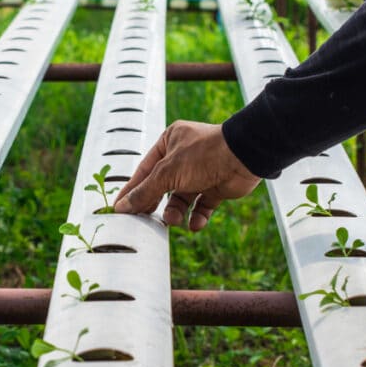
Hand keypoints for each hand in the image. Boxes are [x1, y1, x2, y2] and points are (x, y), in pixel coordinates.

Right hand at [113, 121, 260, 229]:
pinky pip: (202, 206)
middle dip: (155, 204)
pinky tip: (194, 224)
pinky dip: (198, 217)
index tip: (121, 208)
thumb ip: (145, 191)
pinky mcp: (216, 187)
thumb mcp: (167, 172)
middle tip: (143, 220)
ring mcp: (201, 172)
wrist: (244, 157)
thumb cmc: (205, 153)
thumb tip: (124, 206)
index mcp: (170, 142)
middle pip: (162, 186)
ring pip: (181, 198)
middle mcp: (185, 156)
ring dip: (176, 212)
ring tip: (173, 220)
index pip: (145, 170)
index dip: (133, 190)